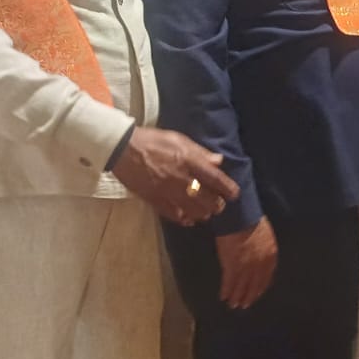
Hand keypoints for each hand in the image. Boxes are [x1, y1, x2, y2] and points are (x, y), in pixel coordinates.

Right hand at [112, 127, 237, 224]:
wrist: (123, 149)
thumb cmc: (153, 141)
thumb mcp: (179, 139)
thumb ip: (200, 152)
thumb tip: (219, 161)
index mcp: (188, 161)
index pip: (215, 178)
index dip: (228, 188)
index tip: (235, 194)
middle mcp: (181, 178)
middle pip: (206, 199)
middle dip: (217, 204)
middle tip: (220, 205)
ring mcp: (167, 191)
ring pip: (192, 210)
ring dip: (203, 213)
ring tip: (206, 212)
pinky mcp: (155, 200)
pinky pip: (173, 215)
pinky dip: (183, 219)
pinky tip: (188, 219)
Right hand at [216, 218, 277, 309]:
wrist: (240, 217)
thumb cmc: (251, 221)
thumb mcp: (265, 237)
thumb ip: (263, 250)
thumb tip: (258, 258)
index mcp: (271, 257)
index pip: (267, 278)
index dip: (260, 288)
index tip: (256, 294)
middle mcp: (261, 265)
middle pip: (255, 285)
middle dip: (249, 296)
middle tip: (244, 305)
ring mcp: (247, 267)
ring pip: (242, 287)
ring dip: (237, 297)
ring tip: (233, 305)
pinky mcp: (233, 267)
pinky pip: (229, 283)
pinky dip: (226, 291)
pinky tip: (223, 297)